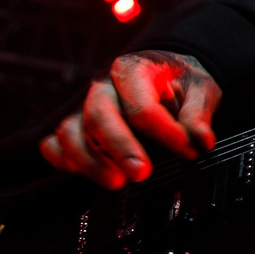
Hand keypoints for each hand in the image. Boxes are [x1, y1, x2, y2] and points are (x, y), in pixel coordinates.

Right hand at [38, 51, 220, 188]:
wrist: (164, 74)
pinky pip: (53, 144)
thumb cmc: (179, 82)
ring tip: (116, 183)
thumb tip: (202, 140)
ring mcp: (83, 107)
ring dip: (90, 161)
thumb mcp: (200, 88)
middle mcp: (103, 87)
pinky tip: (84, 174)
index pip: (142, 104)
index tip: (190, 151)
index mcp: (133, 70)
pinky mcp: (73, 126)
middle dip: (119, 148)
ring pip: (70, 132)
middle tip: (142, 173)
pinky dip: (63, 160)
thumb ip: (199, 113)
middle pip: (99, 116)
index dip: (166, 132)